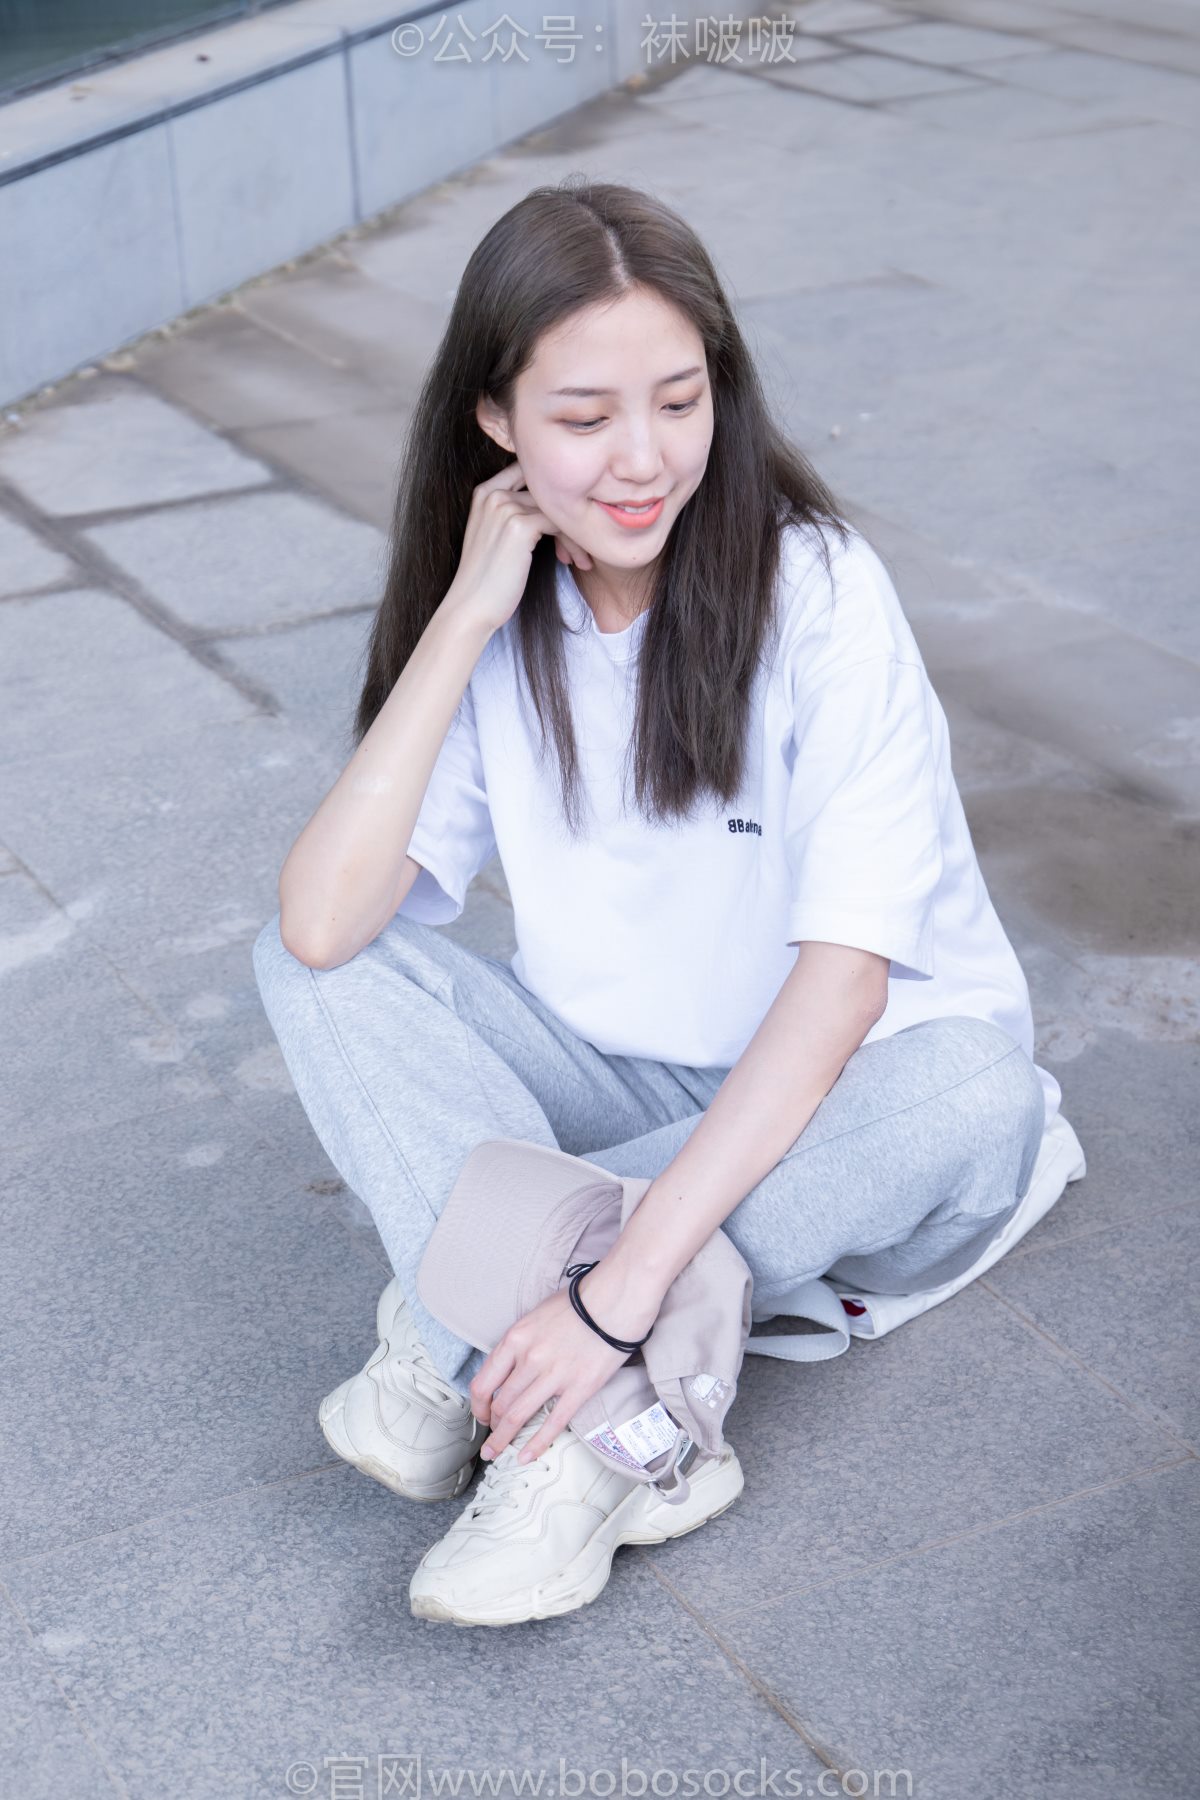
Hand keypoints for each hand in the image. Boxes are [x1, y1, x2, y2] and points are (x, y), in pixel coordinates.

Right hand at [446, 459, 591, 636]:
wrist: (471, 607)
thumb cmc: (487, 578)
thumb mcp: (495, 534)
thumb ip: (515, 511)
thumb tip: (555, 504)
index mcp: (484, 491)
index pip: (529, 471)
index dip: (554, 493)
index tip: (570, 519)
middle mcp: (493, 493)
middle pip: (548, 492)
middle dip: (568, 519)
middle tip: (579, 548)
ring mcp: (505, 507)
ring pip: (558, 509)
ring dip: (575, 534)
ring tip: (582, 559)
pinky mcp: (520, 526)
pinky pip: (561, 524)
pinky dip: (573, 543)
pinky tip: (577, 562)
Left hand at [468, 1261, 660, 1464]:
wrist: (615, 1299)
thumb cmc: (579, 1303)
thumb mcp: (536, 1316)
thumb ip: (520, 1342)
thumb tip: (510, 1368)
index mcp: (516, 1338)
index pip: (484, 1381)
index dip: (478, 1405)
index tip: (480, 1415)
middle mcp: (530, 1358)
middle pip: (500, 1403)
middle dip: (492, 1426)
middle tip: (491, 1438)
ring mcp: (554, 1375)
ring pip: (518, 1416)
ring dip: (503, 1439)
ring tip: (496, 1453)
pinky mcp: (579, 1388)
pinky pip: (552, 1423)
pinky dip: (535, 1444)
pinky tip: (524, 1457)